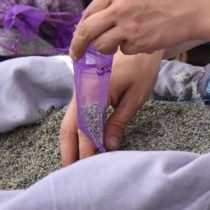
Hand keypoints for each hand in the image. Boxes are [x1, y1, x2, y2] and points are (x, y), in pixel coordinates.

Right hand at [59, 51, 161, 165]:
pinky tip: (84, 142)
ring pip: (70, 121)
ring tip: (76, 163)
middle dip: (69, 151)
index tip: (90, 170)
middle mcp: (80, 91)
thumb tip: (108, 146)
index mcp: (92, 92)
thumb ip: (118, 121)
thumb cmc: (140, 66)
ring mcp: (80, 89)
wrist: (136, 35)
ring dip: (71, 142)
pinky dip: (77, 130)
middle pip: (68, 127)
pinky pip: (75, 113)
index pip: (86, 130)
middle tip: (71, 173)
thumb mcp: (135, 96)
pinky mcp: (84, 89)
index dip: (87, 151)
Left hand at [69, 0, 206, 60]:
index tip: (77, 41)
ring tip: (125, 41)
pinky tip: (146, 38)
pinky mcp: (139, 41)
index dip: (80, 30)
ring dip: (108, 49)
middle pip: (86, 31)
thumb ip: (114, 3)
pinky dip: (131, 49)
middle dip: (78, 47)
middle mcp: (118, 6)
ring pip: (102, 45)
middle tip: (76, 56)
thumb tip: (93, 23)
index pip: (88, 13)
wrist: (194, 5)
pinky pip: (124, 51)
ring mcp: (128, 25)